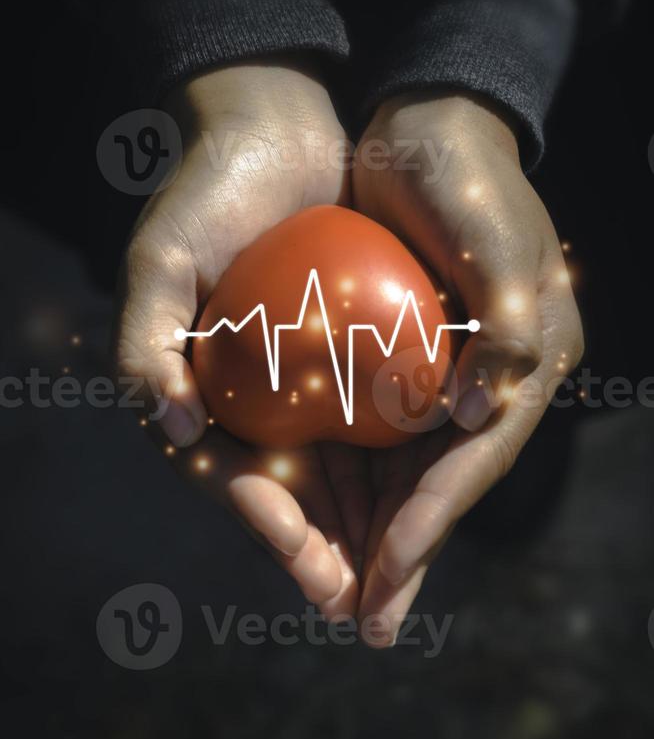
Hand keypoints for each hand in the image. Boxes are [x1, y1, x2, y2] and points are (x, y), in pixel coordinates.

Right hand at [115, 62, 369, 617]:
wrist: (275, 131)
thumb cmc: (208, 192)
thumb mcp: (161, 259)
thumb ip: (148, 346)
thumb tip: (176, 432)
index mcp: (198, 397)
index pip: (229, 477)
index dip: (265, 524)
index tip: (306, 559)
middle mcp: (249, 405)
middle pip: (286, 496)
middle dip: (320, 555)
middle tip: (359, 606)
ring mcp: (298, 390)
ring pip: (332, 479)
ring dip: (360, 535)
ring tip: (395, 581)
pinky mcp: (346, 368)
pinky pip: (369, 432)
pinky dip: (391, 473)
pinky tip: (422, 505)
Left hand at [352, 93, 583, 644]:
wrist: (426, 128)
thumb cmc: (463, 173)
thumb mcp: (493, 233)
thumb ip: (504, 318)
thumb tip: (488, 410)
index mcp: (527, 364)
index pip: (477, 460)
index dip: (434, 520)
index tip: (386, 571)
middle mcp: (492, 385)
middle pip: (445, 488)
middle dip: (406, 559)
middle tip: (369, 628)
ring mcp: (450, 381)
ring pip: (413, 479)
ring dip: (381, 542)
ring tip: (347, 601)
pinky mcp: (410, 369)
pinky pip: (386, 444)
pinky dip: (362, 491)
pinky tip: (331, 527)